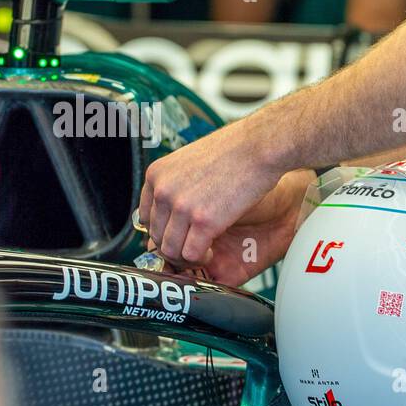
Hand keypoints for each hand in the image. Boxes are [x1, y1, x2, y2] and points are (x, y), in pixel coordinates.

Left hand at [139, 120, 287, 267]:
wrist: (259, 146)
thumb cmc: (234, 150)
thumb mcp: (191, 161)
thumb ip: (177, 183)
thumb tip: (176, 207)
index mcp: (157, 174)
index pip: (146, 216)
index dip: (163, 231)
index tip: (178, 235)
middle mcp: (163, 190)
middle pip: (156, 235)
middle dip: (174, 246)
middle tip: (193, 248)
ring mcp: (182, 206)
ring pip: (170, 249)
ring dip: (186, 257)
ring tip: (202, 252)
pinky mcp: (205, 221)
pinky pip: (192, 254)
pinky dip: (200, 259)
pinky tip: (210, 252)